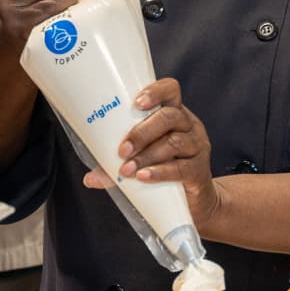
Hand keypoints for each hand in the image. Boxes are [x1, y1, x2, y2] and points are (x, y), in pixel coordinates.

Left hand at [82, 77, 219, 228]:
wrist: (192, 200)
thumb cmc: (162, 168)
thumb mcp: (141, 160)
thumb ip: (116, 165)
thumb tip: (89, 178)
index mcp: (172, 113)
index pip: (170, 90)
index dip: (155, 92)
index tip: (136, 103)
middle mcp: (188, 125)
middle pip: (169, 117)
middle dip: (142, 132)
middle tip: (122, 150)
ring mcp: (197, 146)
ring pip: (174, 142)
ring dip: (147, 155)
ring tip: (126, 170)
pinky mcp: (200, 170)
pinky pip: (181, 168)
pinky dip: (160, 172)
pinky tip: (144, 177)